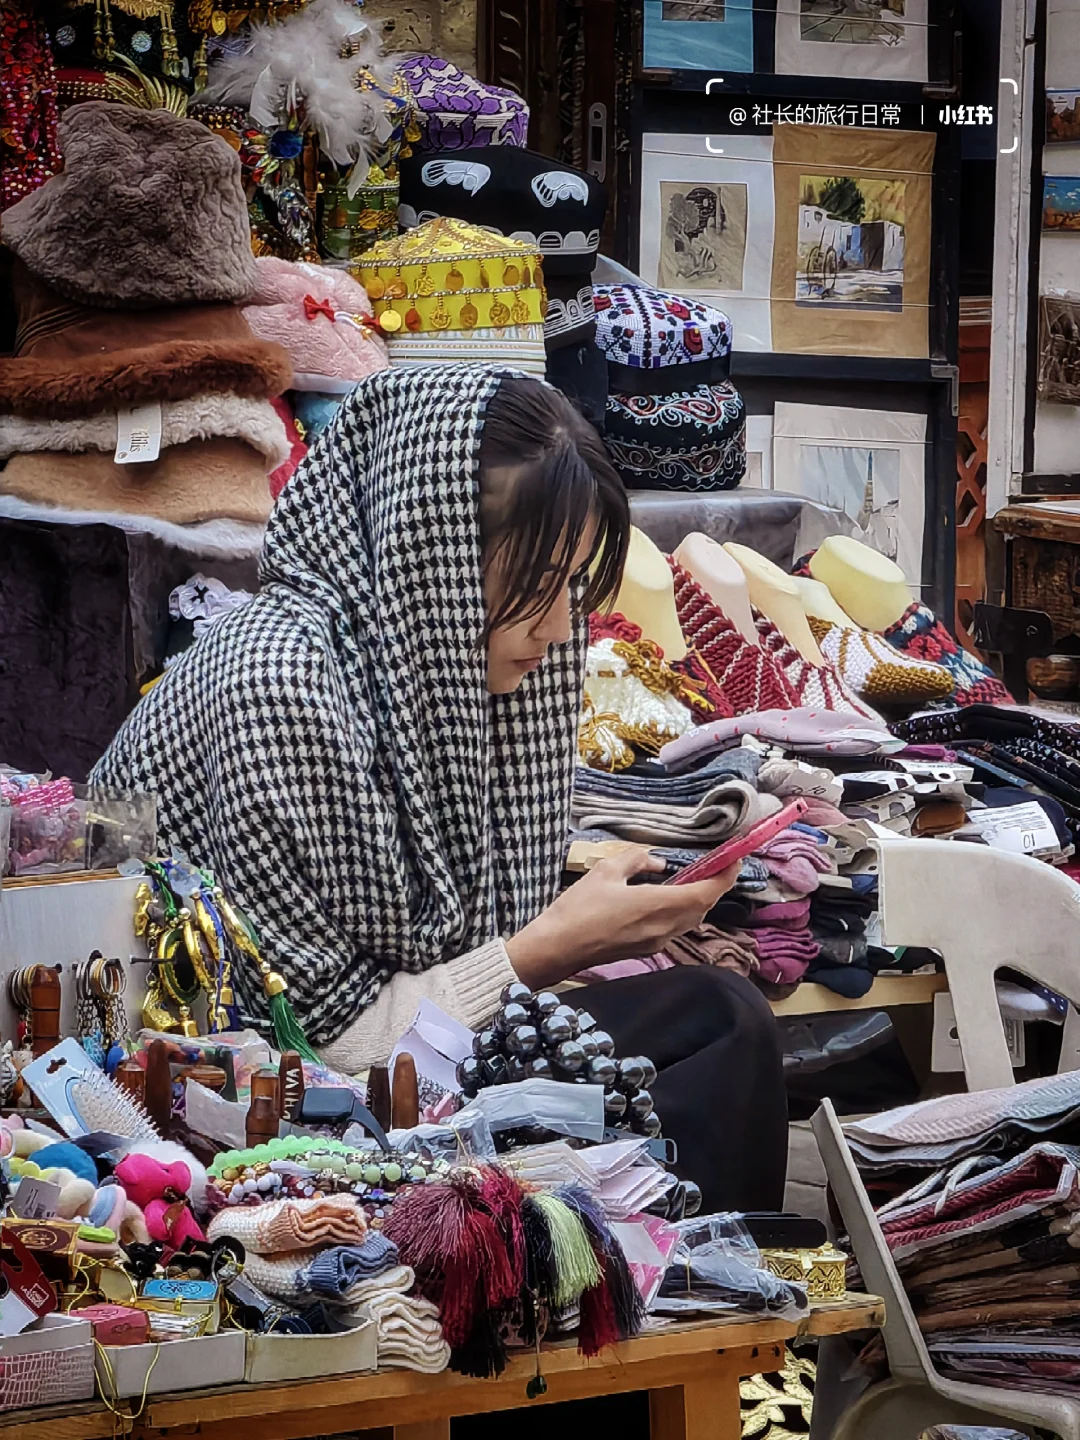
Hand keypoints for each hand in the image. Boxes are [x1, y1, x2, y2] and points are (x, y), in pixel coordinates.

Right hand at [505, 848, 740, 989]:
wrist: (556, 948)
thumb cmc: (578, 909)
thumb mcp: (605, 872)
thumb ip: (636, 861)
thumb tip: (656, 863)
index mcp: (657, 906)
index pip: (705, 894)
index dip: (724, 877)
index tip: (734, 860)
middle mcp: (663, 928)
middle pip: (702, 909)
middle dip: (714, 887)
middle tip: (718, 865)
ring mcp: (654, 942)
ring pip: (689, 921)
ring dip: (698, 900)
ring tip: (697, 879)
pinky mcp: (644, 949)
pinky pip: (673, 928)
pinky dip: (681, 911)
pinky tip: (668, 898)